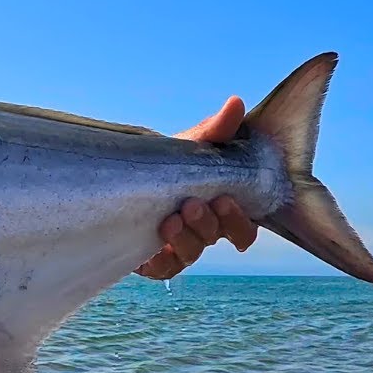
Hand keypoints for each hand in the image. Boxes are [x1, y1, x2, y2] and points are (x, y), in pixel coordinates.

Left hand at [135, 95, 258, 279]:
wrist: (128, 175)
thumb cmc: (169, 163)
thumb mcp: (191, 146)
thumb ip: (215, 130)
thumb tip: (235, 103)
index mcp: (221, 211)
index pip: (244, 230)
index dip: (239, 221)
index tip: (224, 199)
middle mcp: (204, 232)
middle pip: (219, 240)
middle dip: (210, 225)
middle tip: (193, 205)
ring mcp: (178, 247)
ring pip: (191, 254)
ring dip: (185, 237)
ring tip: (171, 218)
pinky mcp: (153, 259)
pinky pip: (162, 269)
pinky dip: (161, 258)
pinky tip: (155, 243)